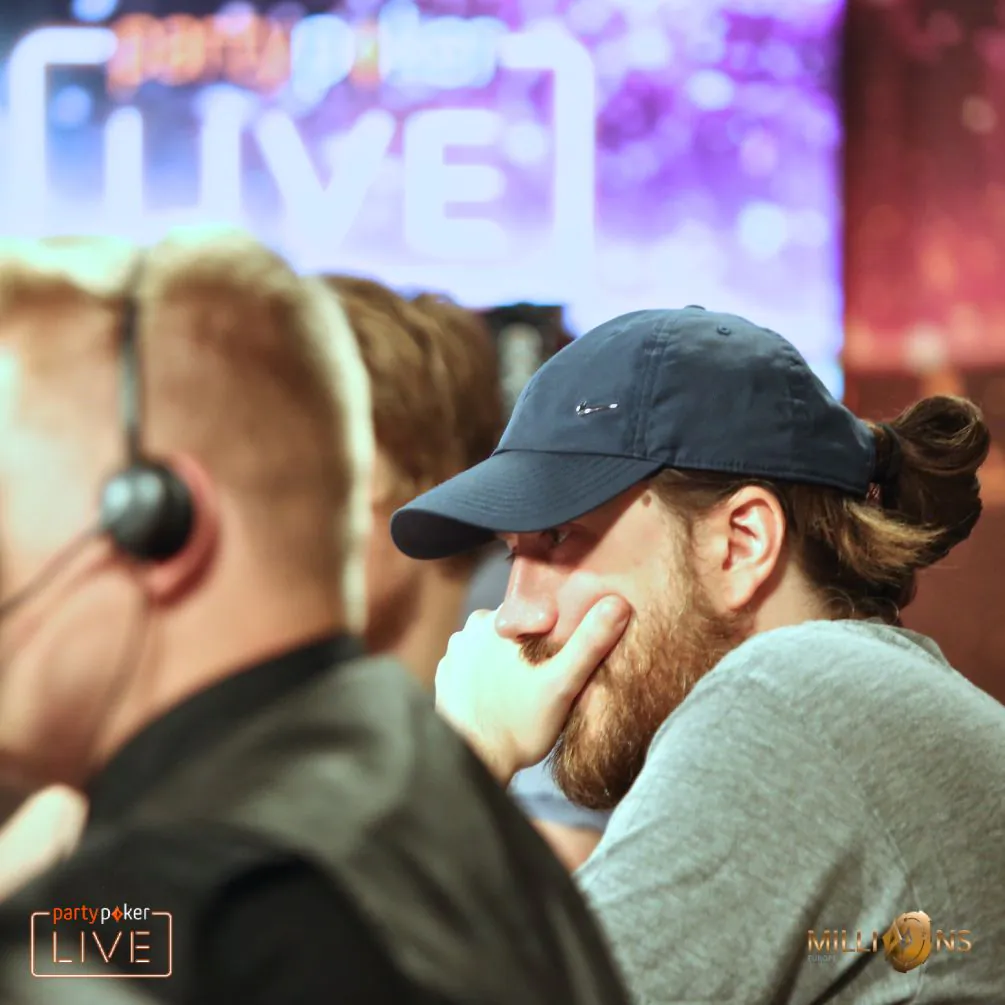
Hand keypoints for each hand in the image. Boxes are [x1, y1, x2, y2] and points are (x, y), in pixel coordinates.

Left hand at [435, 596, 630, 783]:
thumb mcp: (562, 684)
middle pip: (515, 627)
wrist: (474, 763)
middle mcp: (469, 629)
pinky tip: (505, 695)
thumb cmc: (520, 726)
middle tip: (548, 674)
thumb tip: (617, 605)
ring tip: (527, 688)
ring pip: (495, 645)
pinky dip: (489, 675)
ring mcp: (454, 653)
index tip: (563, 653)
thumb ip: (589, 643)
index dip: (555, 629)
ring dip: (510, 660)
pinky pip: (476, 664)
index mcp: (496, 620)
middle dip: (532, 644)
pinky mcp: (446, 675)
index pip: (535, 609)